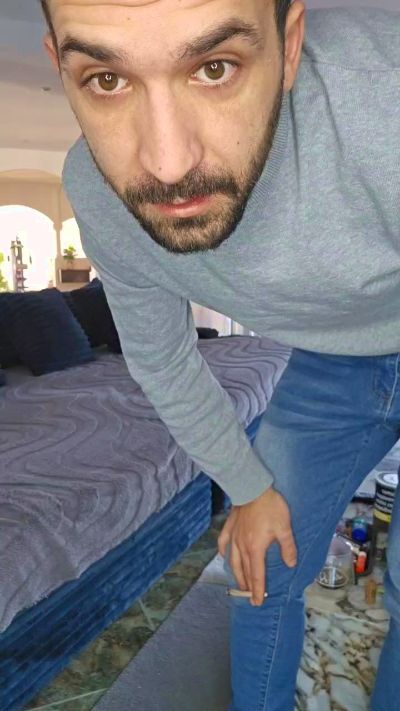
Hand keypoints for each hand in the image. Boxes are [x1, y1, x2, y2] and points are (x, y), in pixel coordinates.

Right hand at [217, 487, 296, 605]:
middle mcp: (242, 546)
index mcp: (256, 549)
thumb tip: (291, 564)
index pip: (257, 574)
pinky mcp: (229, 527)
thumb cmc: (270, 508)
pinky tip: (223, 557)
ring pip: (233, 560)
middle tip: (249, 597)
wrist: (252, 488)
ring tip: (239, 583)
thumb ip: (287, 548)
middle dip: (247, 586)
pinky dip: (223, 552)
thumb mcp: (284, 528)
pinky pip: (223, 543)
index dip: (258, 590)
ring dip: (236, 574)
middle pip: (244, 570)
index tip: (258, 602)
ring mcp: (234, 537)